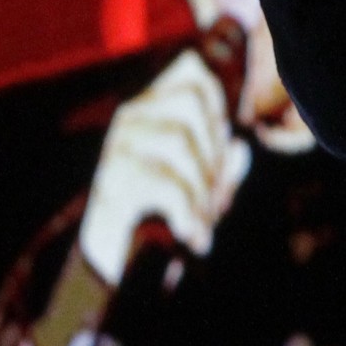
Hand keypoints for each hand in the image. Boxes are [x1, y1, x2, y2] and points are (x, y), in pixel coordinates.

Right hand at [76, 49, 253, 287]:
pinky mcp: (111, 181)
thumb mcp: (197, 191)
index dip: (219, 109)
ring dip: (202, 187)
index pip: (192, 79)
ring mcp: (118, 148)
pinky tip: (191, 237)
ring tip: (204, 223)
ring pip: (178, 140)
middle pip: (189, 102)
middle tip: (217, 198)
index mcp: (151, 112)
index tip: (222, 153)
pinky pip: (164, 183)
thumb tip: (241, 149)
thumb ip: (222, 169)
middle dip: (213, 150)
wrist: (104, 267)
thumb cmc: (157, 220)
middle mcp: (131, 120)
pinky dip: (187, 212)